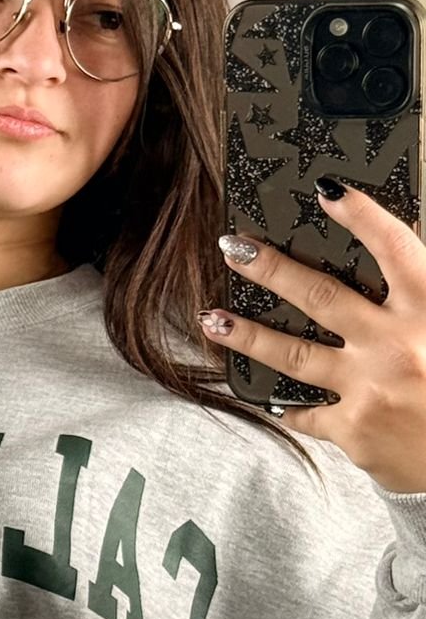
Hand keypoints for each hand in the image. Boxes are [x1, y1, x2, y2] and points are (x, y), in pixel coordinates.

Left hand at [196, 174, 425, 496]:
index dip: (362, 216)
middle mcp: (397, 344)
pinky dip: (284, 403)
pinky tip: (261, 395)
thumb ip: (418, 299)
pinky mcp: (352, 428)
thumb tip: (390, 264)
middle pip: (321, 296)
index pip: (396, 248)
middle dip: (271, 268)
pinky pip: (305, 411)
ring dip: (246, 333)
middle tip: (232, 247)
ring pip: (294, 352)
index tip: (326, 190)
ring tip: (212, 319)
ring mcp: (370, 387)